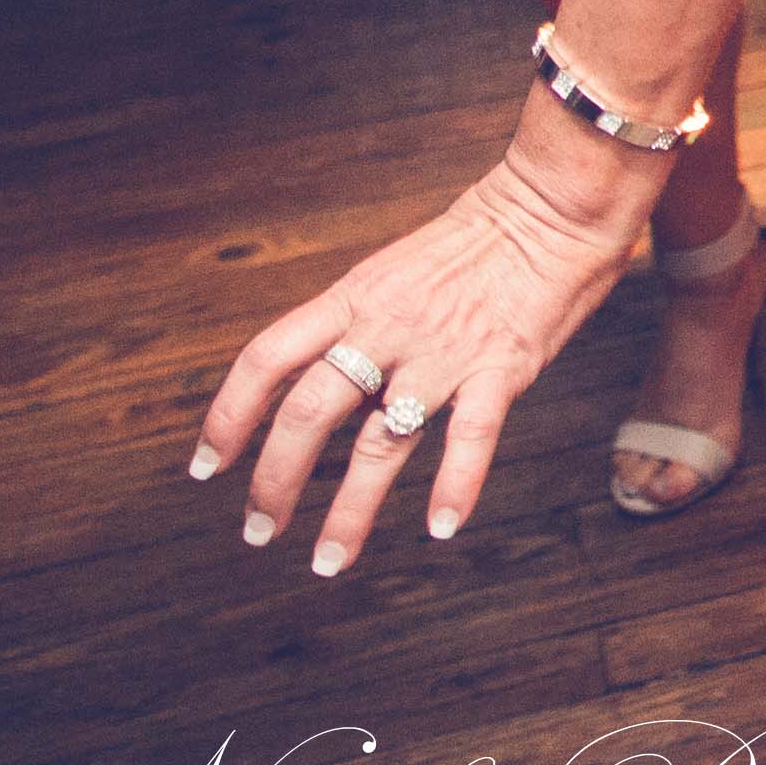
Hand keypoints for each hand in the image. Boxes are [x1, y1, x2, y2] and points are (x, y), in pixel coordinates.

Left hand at [196, 136, 649, 573]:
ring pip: (380, 443)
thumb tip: (328, 378)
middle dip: (275, 481)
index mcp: (355, 298)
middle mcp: (387, 328)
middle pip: (309, 413)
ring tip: (327, 561)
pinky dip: (455, 486)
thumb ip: (363, 324)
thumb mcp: (397, 269)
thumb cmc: (483, 236)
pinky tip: (441, 527)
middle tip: (259, 529)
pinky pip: (470, 437)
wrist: (557, 203)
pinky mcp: (501, 368)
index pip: (267, 359)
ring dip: (349, 512)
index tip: (208, 466)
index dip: (228, 417)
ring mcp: (444, 352)